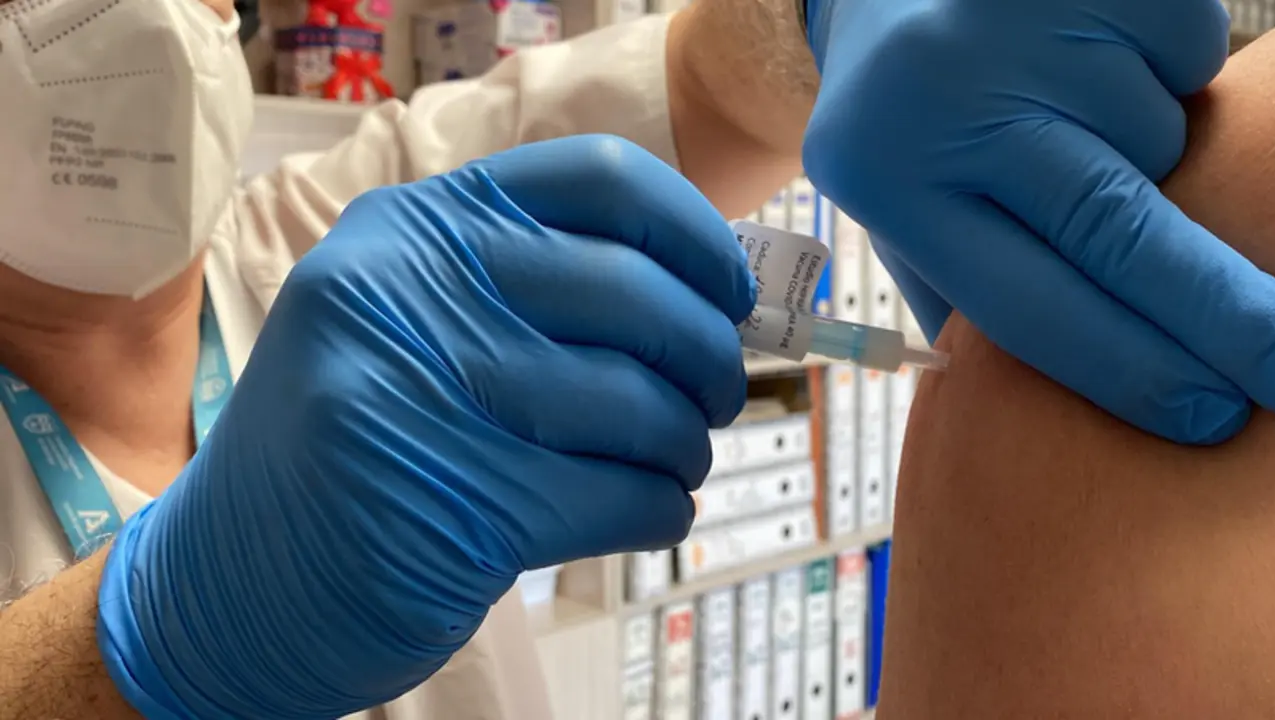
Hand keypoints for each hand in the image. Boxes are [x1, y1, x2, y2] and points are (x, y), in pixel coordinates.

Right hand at [96, 135, 754, 717]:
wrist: (232, 581)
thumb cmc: (357, 443)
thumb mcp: (411, 322)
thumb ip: (531, 290)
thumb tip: (703, 297)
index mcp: (409, 230)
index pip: (598, 180)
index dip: (693, 232)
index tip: (728, 288)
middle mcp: (407, 294)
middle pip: (634, 294)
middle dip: (706, 354)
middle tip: (714, 394)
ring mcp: (421, 399)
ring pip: (636, 405)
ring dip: (682, 444)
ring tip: (673, 462)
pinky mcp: (451, 509)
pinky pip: (620, 494)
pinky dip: (661, 506)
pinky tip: (650, 509)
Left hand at [802, 0, 1274, 443]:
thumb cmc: (910, 125)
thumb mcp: (903, 216)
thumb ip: (967, 297)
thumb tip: (1063, 401)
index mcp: (890, 181)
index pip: (1025, 303)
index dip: (1125, 368)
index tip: (1206, 416)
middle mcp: (949, 104)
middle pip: (1112, 229)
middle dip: (1215, 310)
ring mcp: (1025, 29)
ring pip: (1163, 141)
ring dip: (1159, 159)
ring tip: (1078, 127)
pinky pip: (1191, 57)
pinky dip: (1173, 79)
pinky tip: (1099, 68)